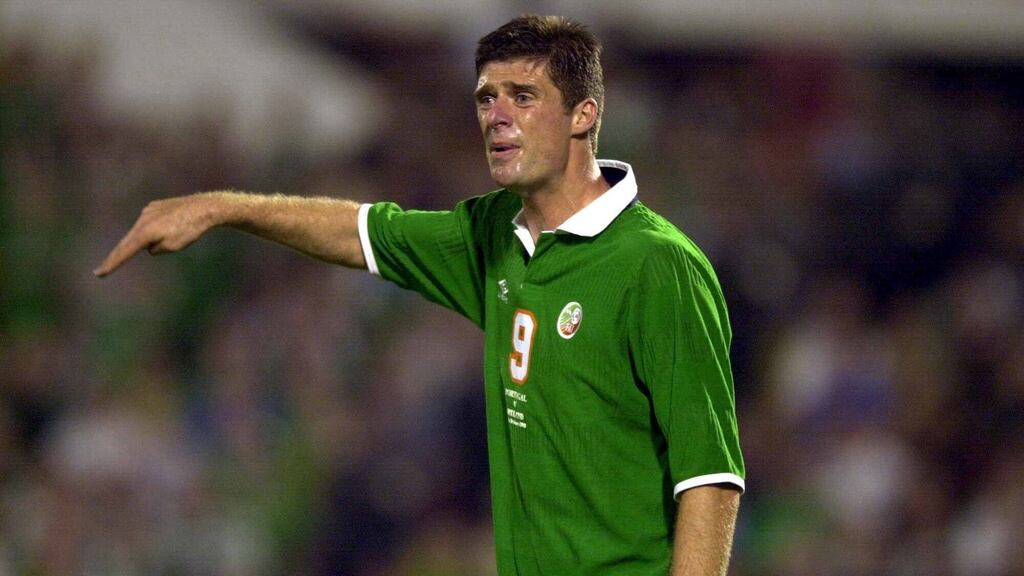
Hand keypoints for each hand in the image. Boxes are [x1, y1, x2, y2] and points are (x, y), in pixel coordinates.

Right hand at [94, 194, 218, 276]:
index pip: (124, 252)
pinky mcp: (155, 206)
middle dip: (119, 255)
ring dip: (147, 239)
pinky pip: (151, 223)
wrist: (204, 207)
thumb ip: (156, 249)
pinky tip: (171, 226)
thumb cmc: (190, 230)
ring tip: (174, 236)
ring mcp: (148, 211)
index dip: (111, 264)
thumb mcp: (172, 246)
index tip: (98, 273)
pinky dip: (154, 229)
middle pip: (127, 241)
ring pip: (142, 232)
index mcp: (145, 232)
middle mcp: (142, 220)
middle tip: (102, 270)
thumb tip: (149, 246)